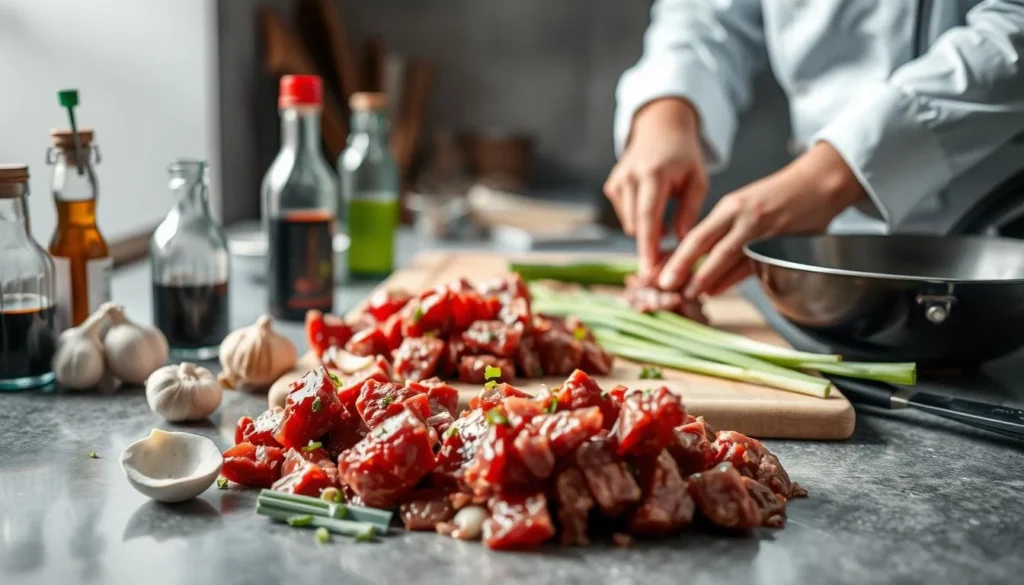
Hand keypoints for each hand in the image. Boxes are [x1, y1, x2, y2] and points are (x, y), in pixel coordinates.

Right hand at [604, 98, 707, 280]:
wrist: (660, 129)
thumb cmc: (683, 156)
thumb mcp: (697, 180)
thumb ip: (689, 211)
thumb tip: (681, 241)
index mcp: (653, 175)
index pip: (648, 217)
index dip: (648, 247)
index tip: (649, 270)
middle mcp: (630, 178)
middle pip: (637, 226)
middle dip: (651, 247)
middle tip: (668, 261)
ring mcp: (617, 181)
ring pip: (632, 225)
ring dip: (649, 231)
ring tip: (668, 225)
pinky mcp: (612, 186)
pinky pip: (627, 216)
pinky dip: (640, 220)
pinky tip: (654, 207)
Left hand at [658, 141, 866, 297]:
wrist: (819, 183)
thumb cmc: (778, 196)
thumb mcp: (744, 204)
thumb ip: (722, 228)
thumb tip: (694, 257)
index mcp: (731, 206)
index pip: (697, 234)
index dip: (677, 255)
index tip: (659, 271)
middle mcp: (744, 217)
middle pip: (708, 246)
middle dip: (685, 268)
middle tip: (666, 286)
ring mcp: (763, 231)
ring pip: (729, 258)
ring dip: (708, 279)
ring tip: (689, 294)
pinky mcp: (781, 243)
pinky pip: (752, 265)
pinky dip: (732, 279)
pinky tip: (716, 289)